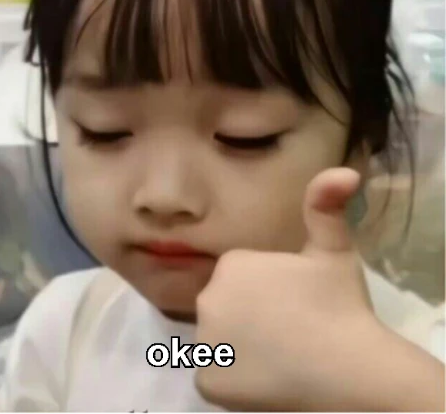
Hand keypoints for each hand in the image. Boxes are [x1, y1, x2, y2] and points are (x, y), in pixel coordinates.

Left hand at [195, 167, 383, 411]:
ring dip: (239, 345)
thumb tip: (344, 171)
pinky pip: (214, 374)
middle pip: (225, 306)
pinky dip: (232, 378)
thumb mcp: (333, 249)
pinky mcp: (207, 382)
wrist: (348, 367)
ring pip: (218, 339)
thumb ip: (326, 204)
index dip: (266, 290)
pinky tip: (264, 376)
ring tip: (277, 352)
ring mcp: (205, 343)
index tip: (291, 300)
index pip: (240, 278)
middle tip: (286, 327)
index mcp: (231, 265)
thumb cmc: (338, 303)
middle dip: (248, 314)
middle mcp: (208, 299)